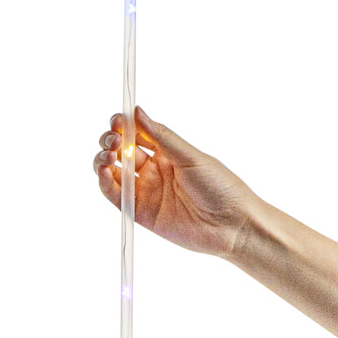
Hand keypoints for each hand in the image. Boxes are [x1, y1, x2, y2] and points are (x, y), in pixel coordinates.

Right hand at [93, 106, 259, 258]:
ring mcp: (147, 192)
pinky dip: (104, 182)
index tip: (117, 120)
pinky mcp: (142, 213)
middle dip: (112, 141)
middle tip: (115, 138)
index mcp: (166, 153)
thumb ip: (162, 137)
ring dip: (103, 160)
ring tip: (108, 153)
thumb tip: (137, 112)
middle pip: (122, 152)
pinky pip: (117, 197)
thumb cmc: (221, 187)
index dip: (124, 125)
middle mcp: (154, 170)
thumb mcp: (190, 156)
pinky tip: (103, 169)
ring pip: (114, 173)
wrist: (234, 225)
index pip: (137, 134)